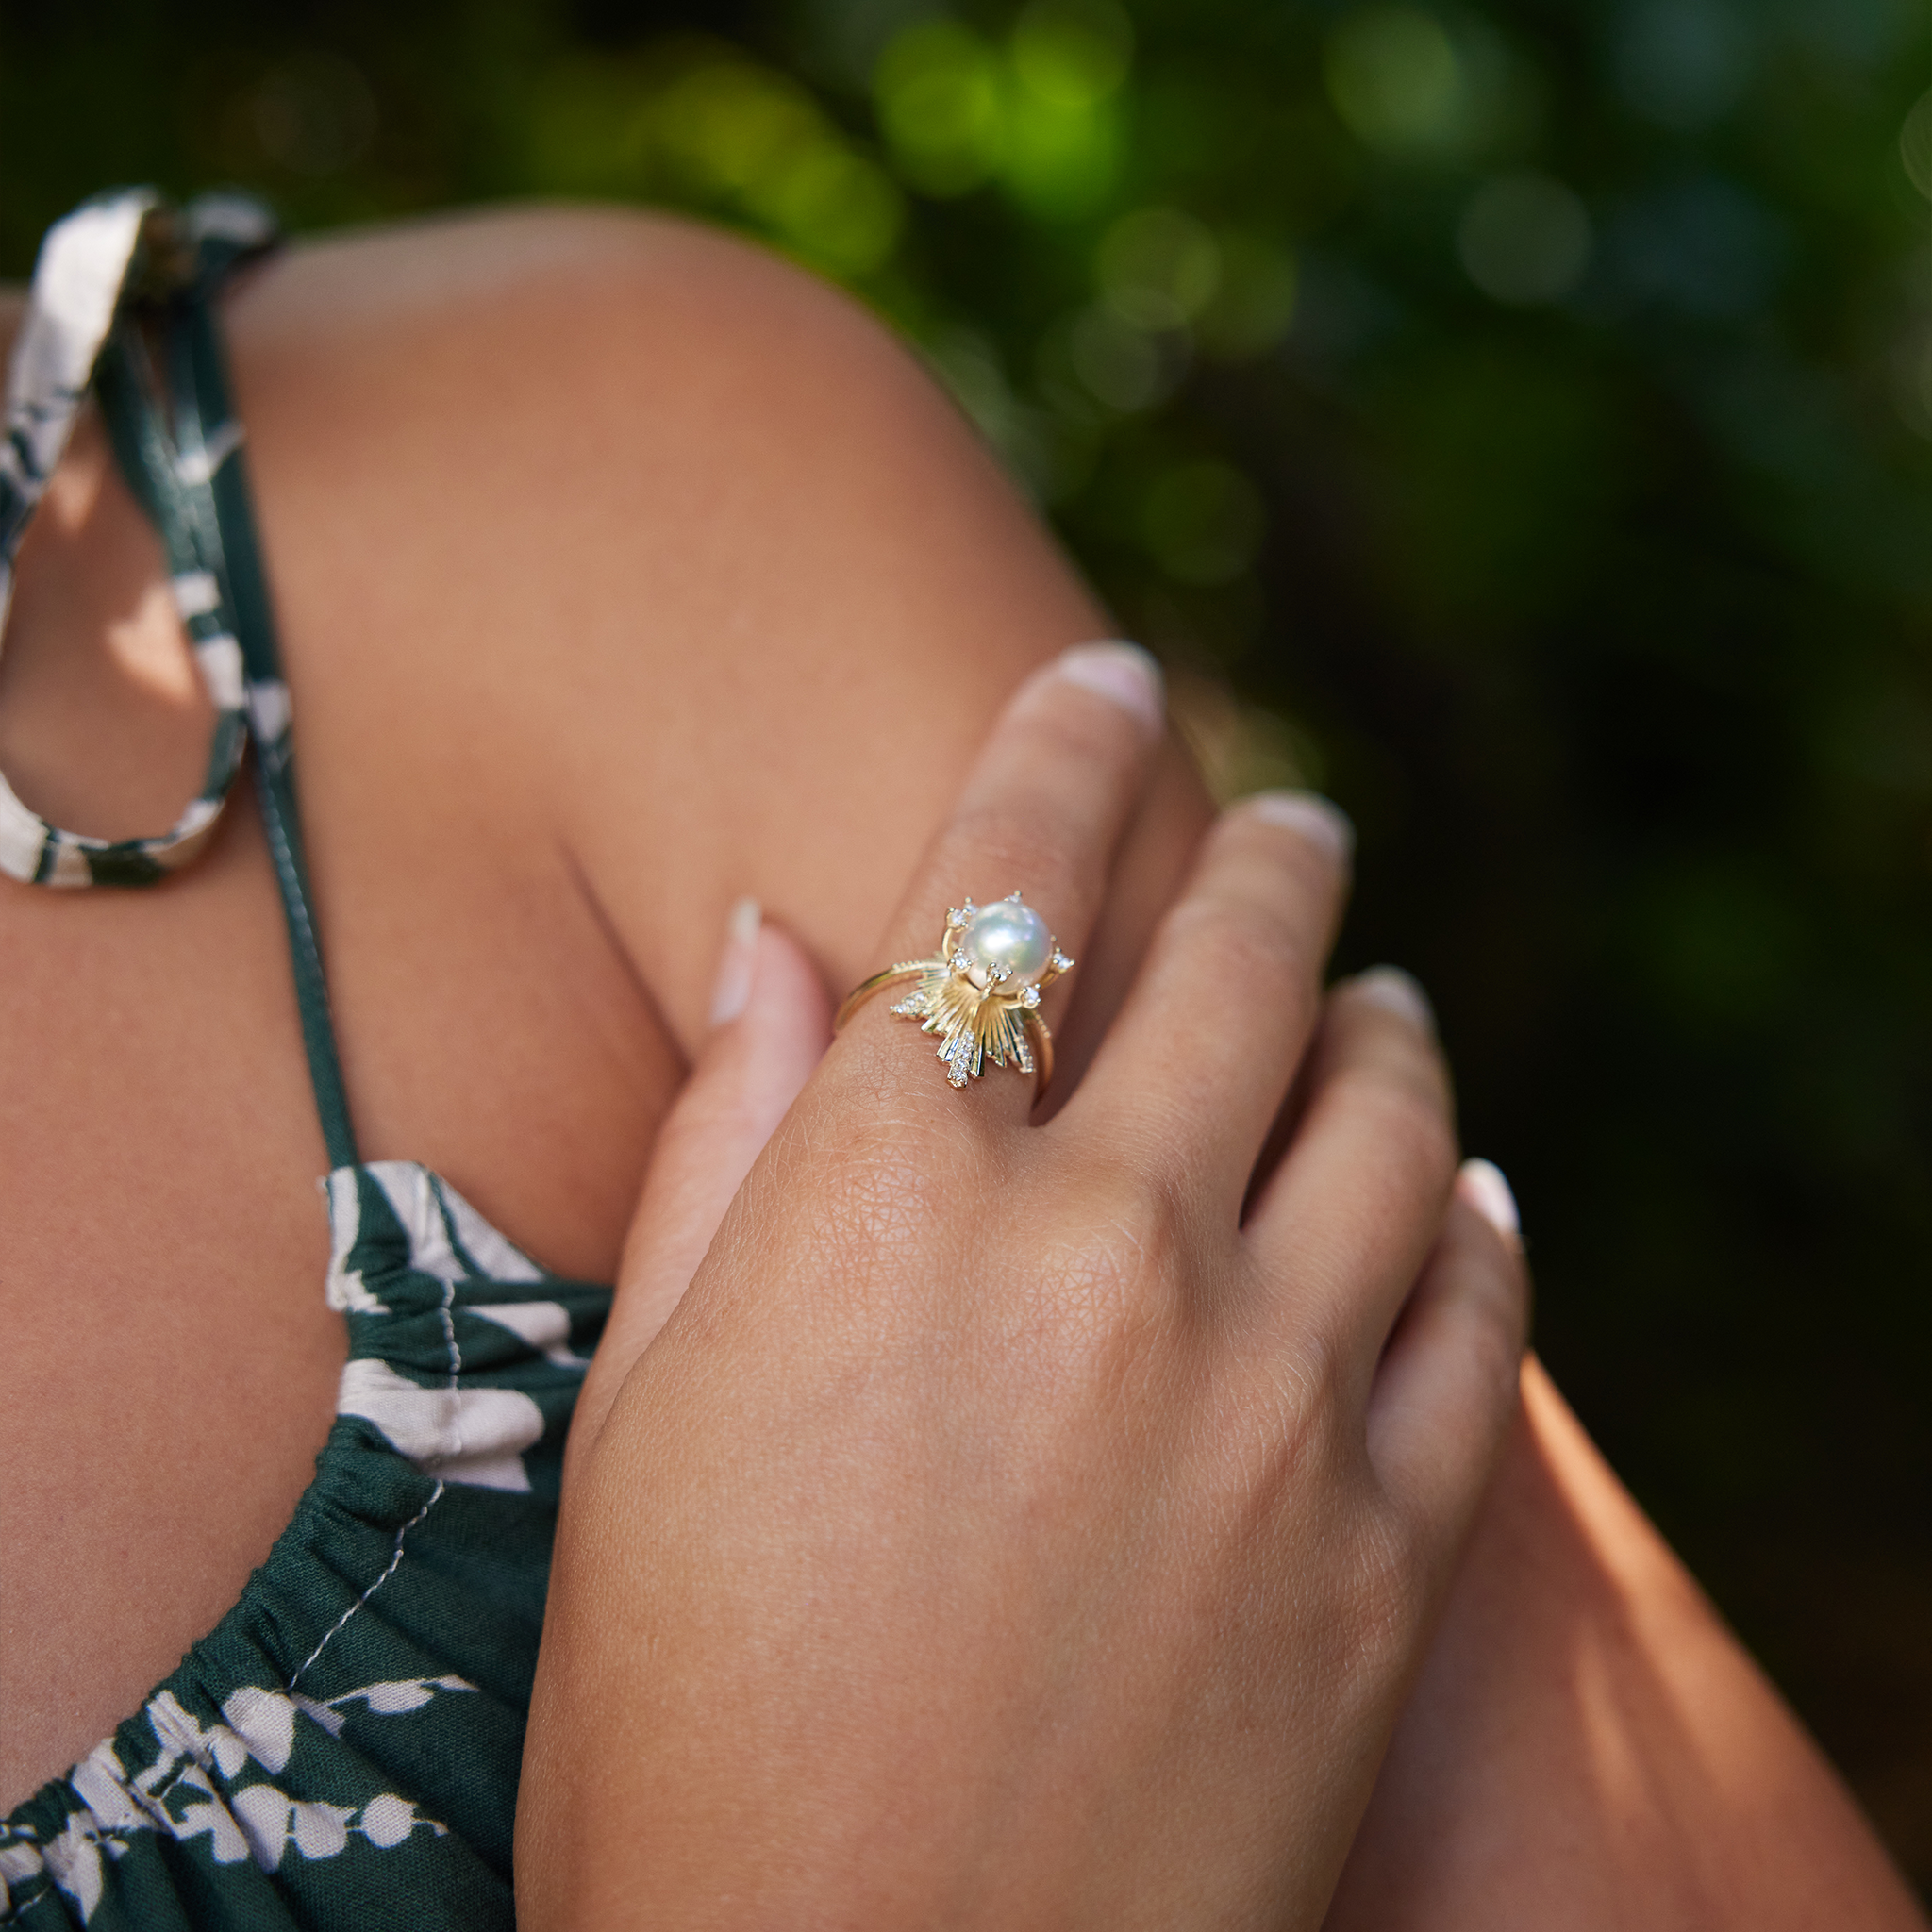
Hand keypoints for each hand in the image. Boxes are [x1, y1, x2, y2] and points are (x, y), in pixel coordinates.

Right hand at [520, 644, 1528, 1929]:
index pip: (1004, 879)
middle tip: (1294, 816)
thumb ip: (726, 1145)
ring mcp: (1269, 1394)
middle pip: (1239, 961)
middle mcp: (1101, 1249)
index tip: (1107, 666)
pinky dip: (1480, 1216)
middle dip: (1273, 853)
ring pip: (1395, 1111)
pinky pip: (1478, 1309)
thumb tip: (780, 946)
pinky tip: (1468, 1184)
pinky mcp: (1382, 1547)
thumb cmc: (683, 1725)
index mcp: (886, 1194)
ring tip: (1385, 991)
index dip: (1063, 742)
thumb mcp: (638, 1414)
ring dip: (1392, 1017)